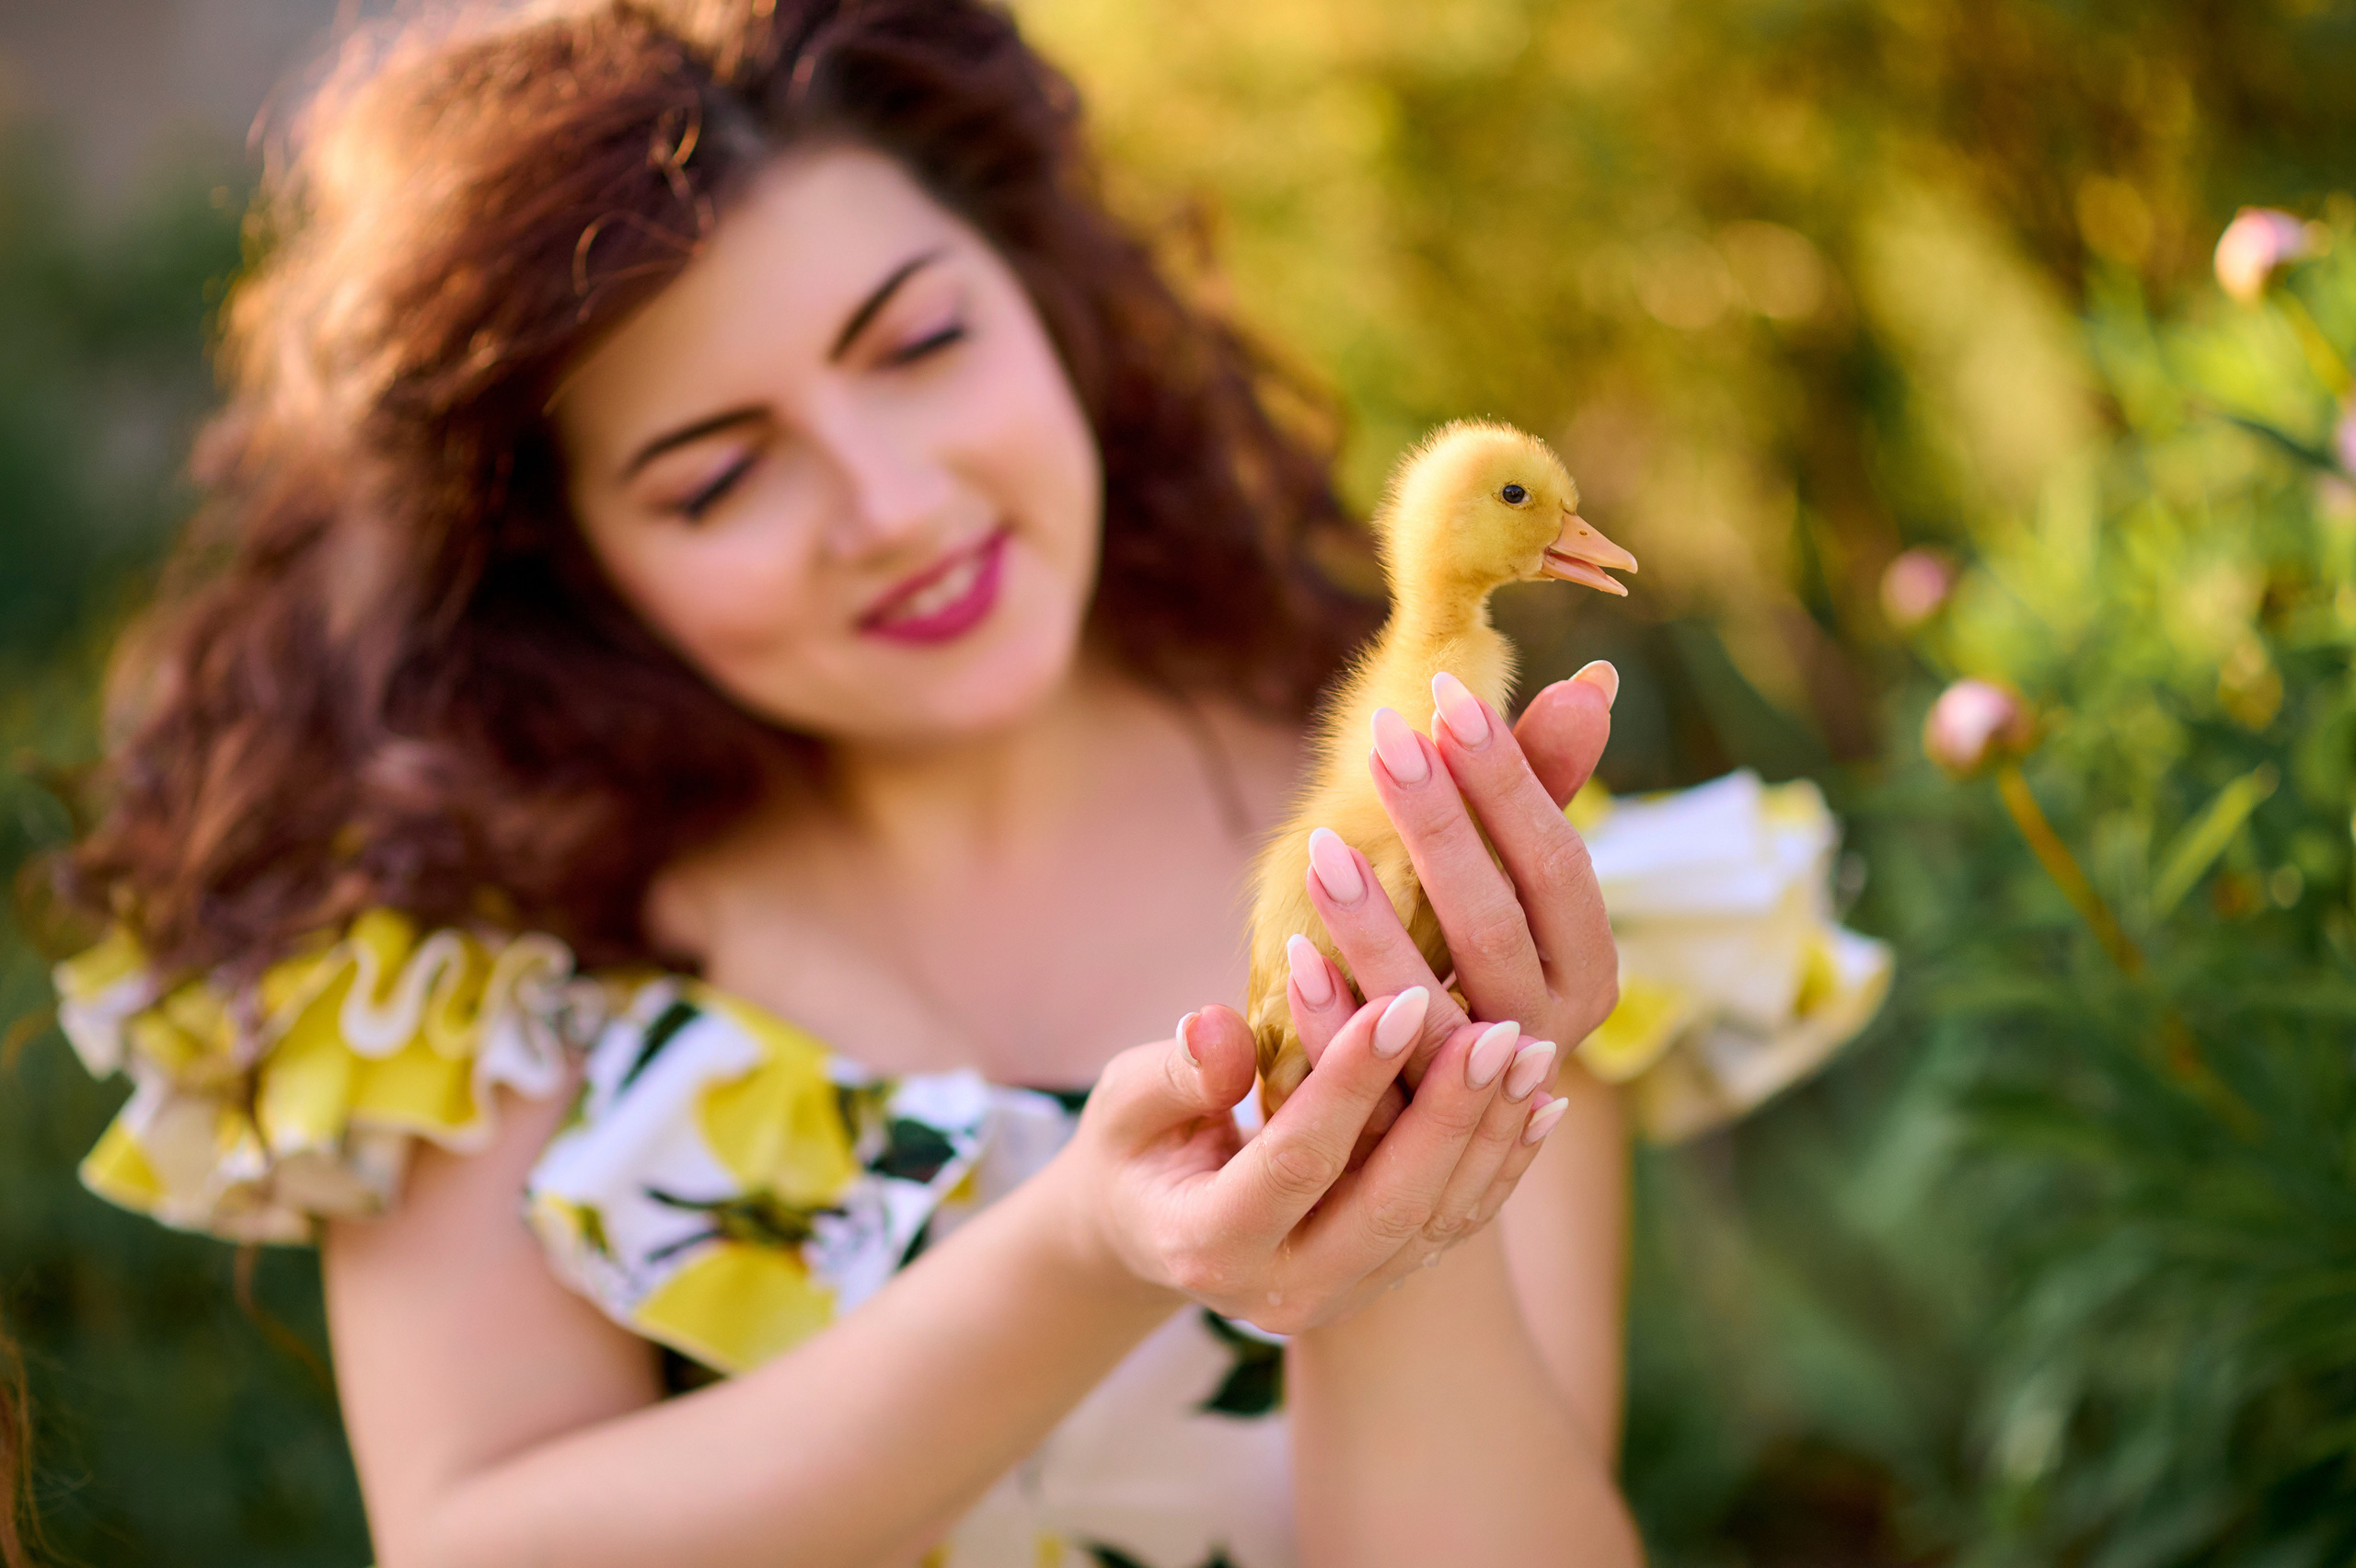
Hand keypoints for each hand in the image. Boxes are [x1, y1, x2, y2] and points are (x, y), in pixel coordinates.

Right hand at [1057, 994, 1555, 1333]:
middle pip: (1386, 1204)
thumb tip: (1217, 1028)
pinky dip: (1501, 1162)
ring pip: (1434, 1219)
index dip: (1349, 1082)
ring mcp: (1339, 1295)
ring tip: (1530, 1050)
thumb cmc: (1135, 1145)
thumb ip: (1176, 1073)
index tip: (1400, 1000)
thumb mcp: (1126, 1103)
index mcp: (1207, 1247)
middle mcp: (1281, 1291)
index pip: (1296, 1162)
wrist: (1149, 1224)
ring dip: (1490, 1133)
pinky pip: (1454, 1226)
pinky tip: (1540, 1101)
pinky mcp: (1379, 1279)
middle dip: (1447, 1114)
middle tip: (1497, 1032)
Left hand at [1282, 668, 1619, 1174]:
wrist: (1417, 1129)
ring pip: (1434, 1008)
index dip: (1509, 779)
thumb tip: (1594, 678)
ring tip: (1321, 847)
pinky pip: (1373, 1077)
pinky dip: (1334, 1017)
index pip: (1556, 862)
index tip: (1450, 696)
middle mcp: (1548, 1038)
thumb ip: (1540, 790)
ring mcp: (1480, 1100)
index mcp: (1588, 971)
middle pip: (1495, 926)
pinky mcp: (1409, 1141)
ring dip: (1377, 927)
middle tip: (1385, 739)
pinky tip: (1295, 955)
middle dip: (1440, 828)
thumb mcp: (1502, 881)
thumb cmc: (1461, 963)